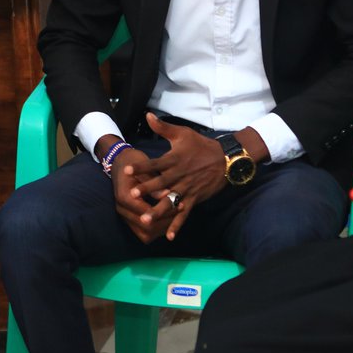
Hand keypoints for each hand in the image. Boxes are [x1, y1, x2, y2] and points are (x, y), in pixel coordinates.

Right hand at [108, 145, 174, 242]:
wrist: (119, 161)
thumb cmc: (133, 162)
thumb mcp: (143, 169)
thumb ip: (154, 184)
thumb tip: (168, 194)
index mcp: (125, 197)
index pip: (147, 214)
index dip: (166, 212)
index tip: (180, 204)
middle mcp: (122, 209)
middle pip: (146, 228)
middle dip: (166, 222)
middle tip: (180, 211)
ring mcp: (124, 214)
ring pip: (145, 234)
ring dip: (162, 229)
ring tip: (176, 218)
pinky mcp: (128, 217)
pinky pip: (143, 232)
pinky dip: (156, 230)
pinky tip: (167, 222)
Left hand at [124, 113, 228, 239]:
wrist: (227, 159)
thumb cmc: (201, 145)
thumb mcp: (182, 133)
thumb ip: (163, 127)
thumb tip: (147, 115)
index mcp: (174, 160)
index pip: (154, 163)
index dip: (141, 166)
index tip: (126, 170)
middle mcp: (179, 176)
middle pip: (161, 183)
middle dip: (146, 189)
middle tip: (132, 194)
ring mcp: (188, 189)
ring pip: (170, 201)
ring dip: (158, 211)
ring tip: (144, 219)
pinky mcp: (195, 199)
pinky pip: (184, 214)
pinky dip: (176, 225)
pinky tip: (168, 236)